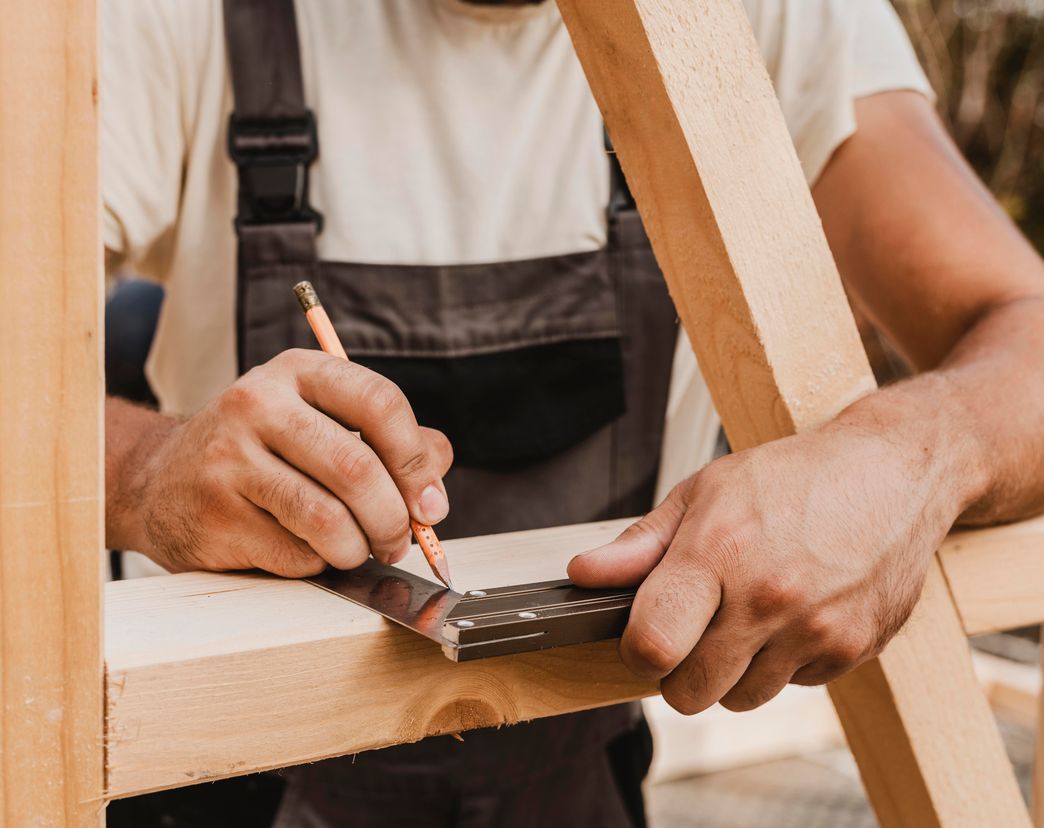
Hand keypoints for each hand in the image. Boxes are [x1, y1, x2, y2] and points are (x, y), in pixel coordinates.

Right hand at [113, 349, 452, 576]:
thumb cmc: (265, 451)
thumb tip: (436, 478)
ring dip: (359, 548)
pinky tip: (305, 550)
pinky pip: (295, 553)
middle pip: (357, 468)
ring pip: (328, 519)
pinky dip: (317, 563)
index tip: (432, 503)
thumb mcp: (324, 422)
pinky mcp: (213, 514)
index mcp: (299, 372)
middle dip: (394, 519)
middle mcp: (258, 404)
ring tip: (358, 550)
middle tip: (400, 541)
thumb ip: (391, 441)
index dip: (416, 460)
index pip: (379, 403)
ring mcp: (228, 458)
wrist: (163, 480)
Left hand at [568, 422, 961, 713]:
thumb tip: (584, 575)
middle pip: (690, 692)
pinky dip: (785, 663)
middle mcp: (767, 598)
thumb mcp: (704, 492)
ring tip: (747, 616)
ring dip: (733, 671)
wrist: (892, 472)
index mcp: (718, 552)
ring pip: (742, 698)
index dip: (637, 651)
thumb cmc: (793, 477)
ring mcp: (815, 629)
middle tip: (693, 630)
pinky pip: (795, 687)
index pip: (652, 647)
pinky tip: (793, 615)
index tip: (644, 636)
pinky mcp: (854, 649)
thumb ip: (640, 544)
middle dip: (680, 670)